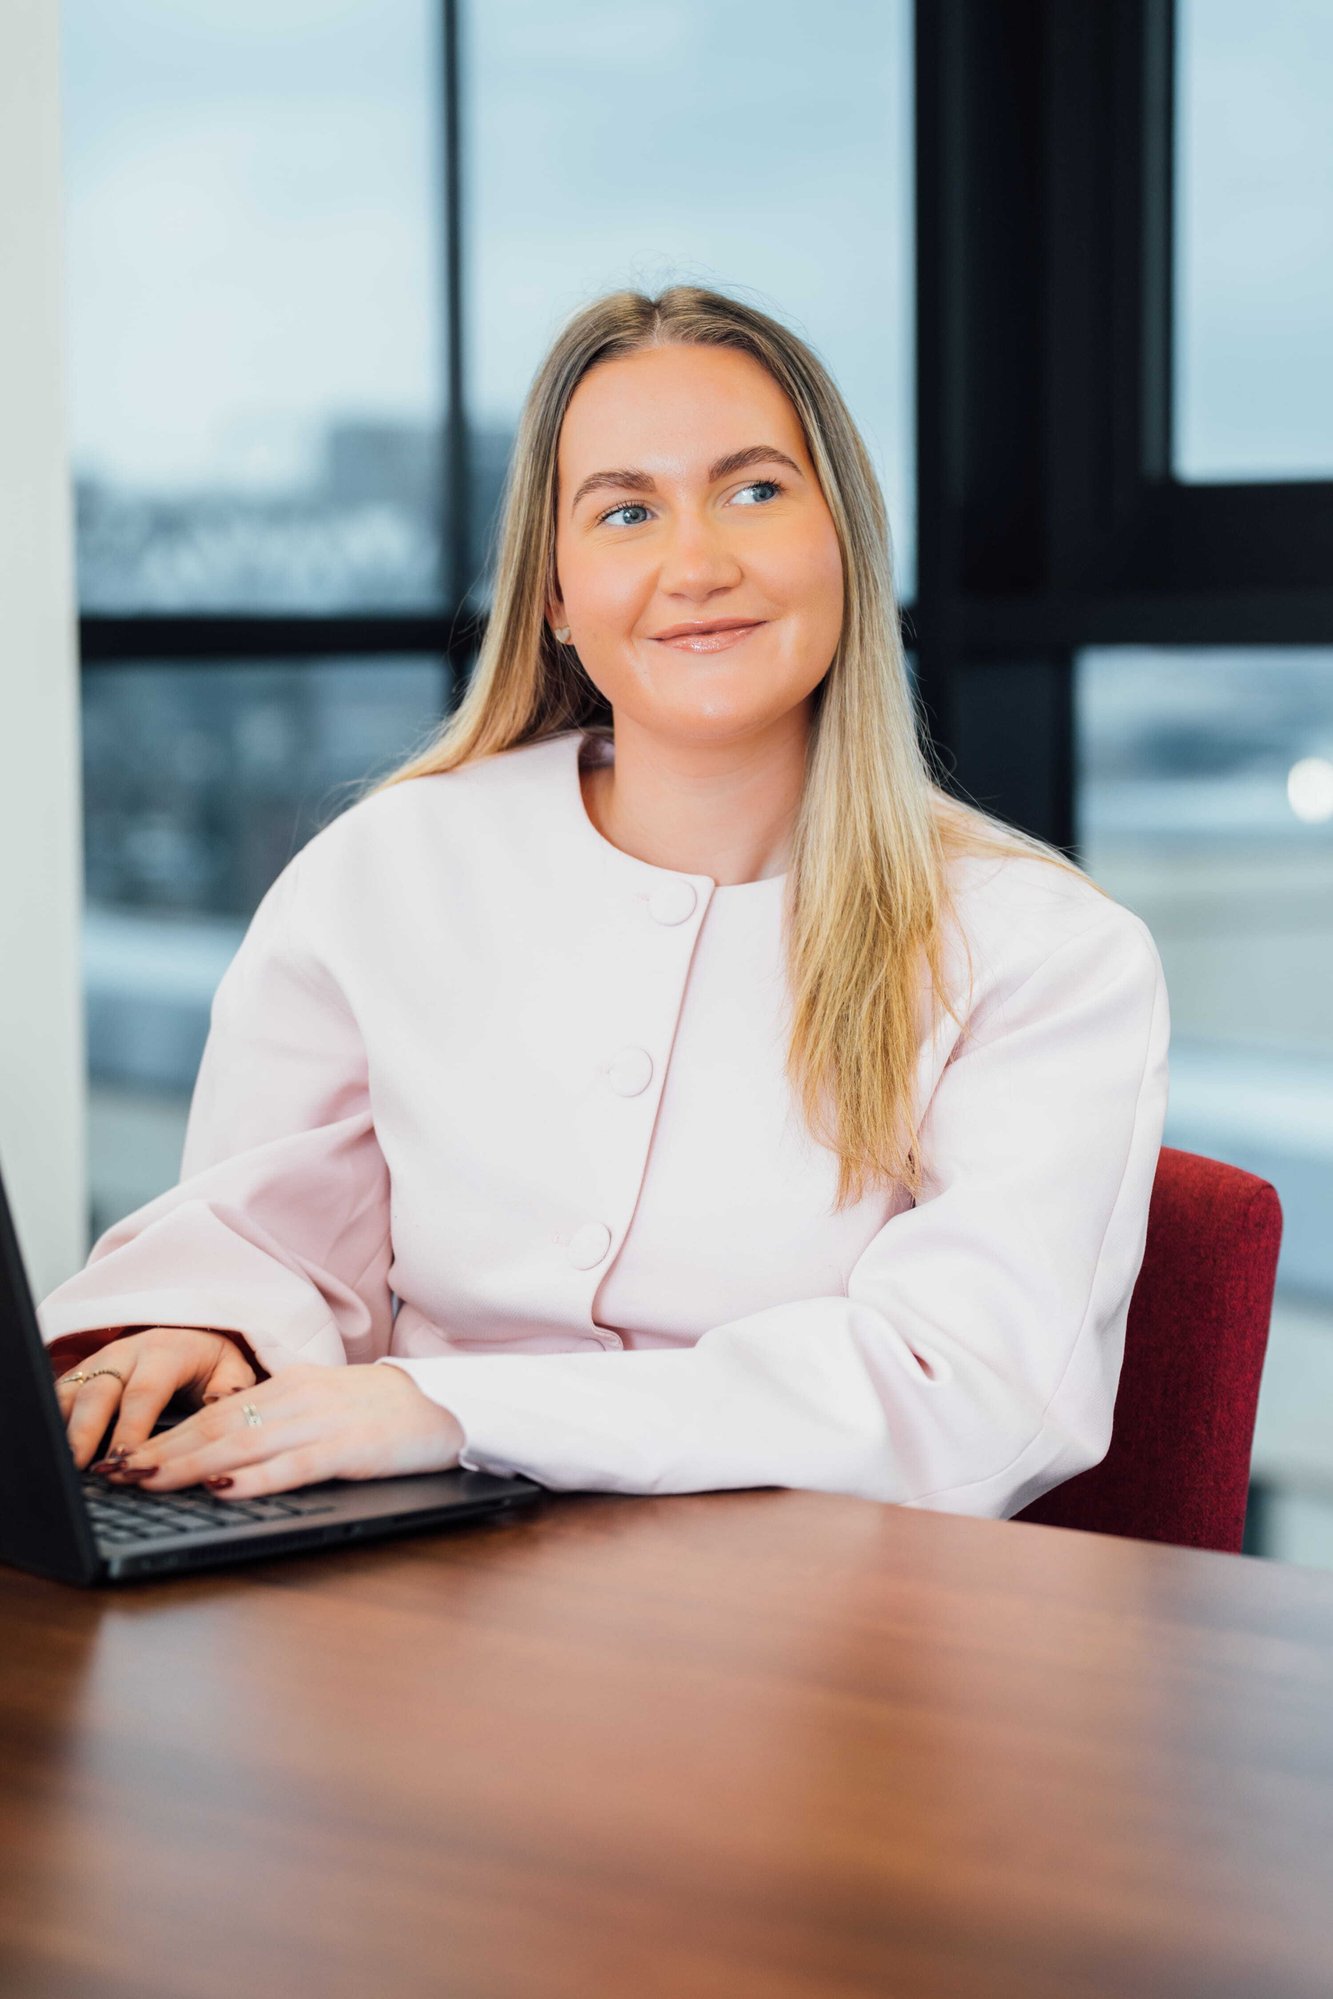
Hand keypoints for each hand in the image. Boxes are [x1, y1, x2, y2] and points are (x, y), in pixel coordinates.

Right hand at [53, 1325, 259, 1469]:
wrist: (188, 1336)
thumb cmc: (211, 1363)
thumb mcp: (231, 1369)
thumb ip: (230, 1387)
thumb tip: (220, 1401)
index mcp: (165, 1352)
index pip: (145, 1392)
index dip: (132, 1426)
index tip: (125, 1457)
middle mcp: (126, 1354)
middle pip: (98, 1392)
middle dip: (85, 1430)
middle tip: (78, 1465)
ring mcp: (99, 1363)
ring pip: (71, 1391)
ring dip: (62, 1426)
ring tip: (59, 1461)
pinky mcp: (82, 1374)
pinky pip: (59, 1395)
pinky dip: (51, 1419)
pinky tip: (50, 1445)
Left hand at [105, 1362, 465, 1497]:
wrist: (447, 1402)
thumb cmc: (383, 1412)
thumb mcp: (323, 1408)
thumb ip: (277, 1423)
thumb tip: (221, 1454)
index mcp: (289, 1387)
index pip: (213, 1414)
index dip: (164, 1437)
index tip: (123, 1458)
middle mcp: (298, 1399)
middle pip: (217, 1428)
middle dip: (161, 1453)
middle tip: (116, 1473)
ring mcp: (324, 1422)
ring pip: (245, 1445)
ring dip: (191, 1466)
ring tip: (149, 1481)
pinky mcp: (351, 1449)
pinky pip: (296, 1465)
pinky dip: (257, 1478)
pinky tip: (226, 1489)